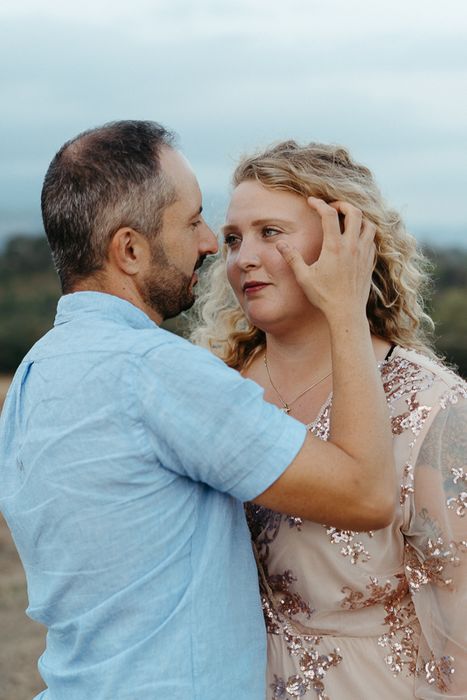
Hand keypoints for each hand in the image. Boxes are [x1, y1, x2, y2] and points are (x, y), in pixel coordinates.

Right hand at [276, 197, 375, 319]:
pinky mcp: (370, 262)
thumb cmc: (324, 296)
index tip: (312, 201)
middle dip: (343, 204)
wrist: (346, 313)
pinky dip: (365, 233)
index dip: (319, 203)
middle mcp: (352, 246)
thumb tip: (280, 243)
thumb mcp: (303, 277)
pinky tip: (355, 239)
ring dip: (358, 218)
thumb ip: (292, 258)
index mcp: (334, 247)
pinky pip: (372, 240)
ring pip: (368, 224)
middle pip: (355, 212)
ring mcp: (364, 254)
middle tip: (333, 207)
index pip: (329, 214)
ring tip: (346, 220)